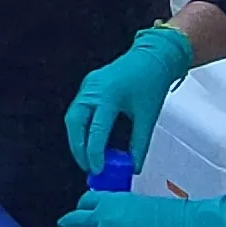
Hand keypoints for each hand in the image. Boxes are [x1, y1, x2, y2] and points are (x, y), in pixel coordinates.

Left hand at [58, 187, 225, 226]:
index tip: (81, 210)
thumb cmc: (179, 217)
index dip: (82, 207)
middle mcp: (106, 219)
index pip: (88, 200)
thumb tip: (125, 220)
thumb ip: (129, 211)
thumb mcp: (147, 205)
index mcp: (115, 201)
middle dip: (69, 224)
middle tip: (64, 226)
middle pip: (76, 220)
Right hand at [62, 25, 197, 171]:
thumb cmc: (152, 81)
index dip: (95, 153)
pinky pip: (78, 109)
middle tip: (87, 167)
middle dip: (78, 148)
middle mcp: (94, 89)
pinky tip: (89, 139)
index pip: (97, 130)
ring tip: (87, 157)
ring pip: (72, 117)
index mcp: (110, 95)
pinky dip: (81, 127)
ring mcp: (88, 85)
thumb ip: (139, 144)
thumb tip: (134, 166)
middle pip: (75, 124)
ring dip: (77, 139)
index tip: (98, 170)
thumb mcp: (148, 117)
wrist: (153, 57)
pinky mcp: (88, 85)